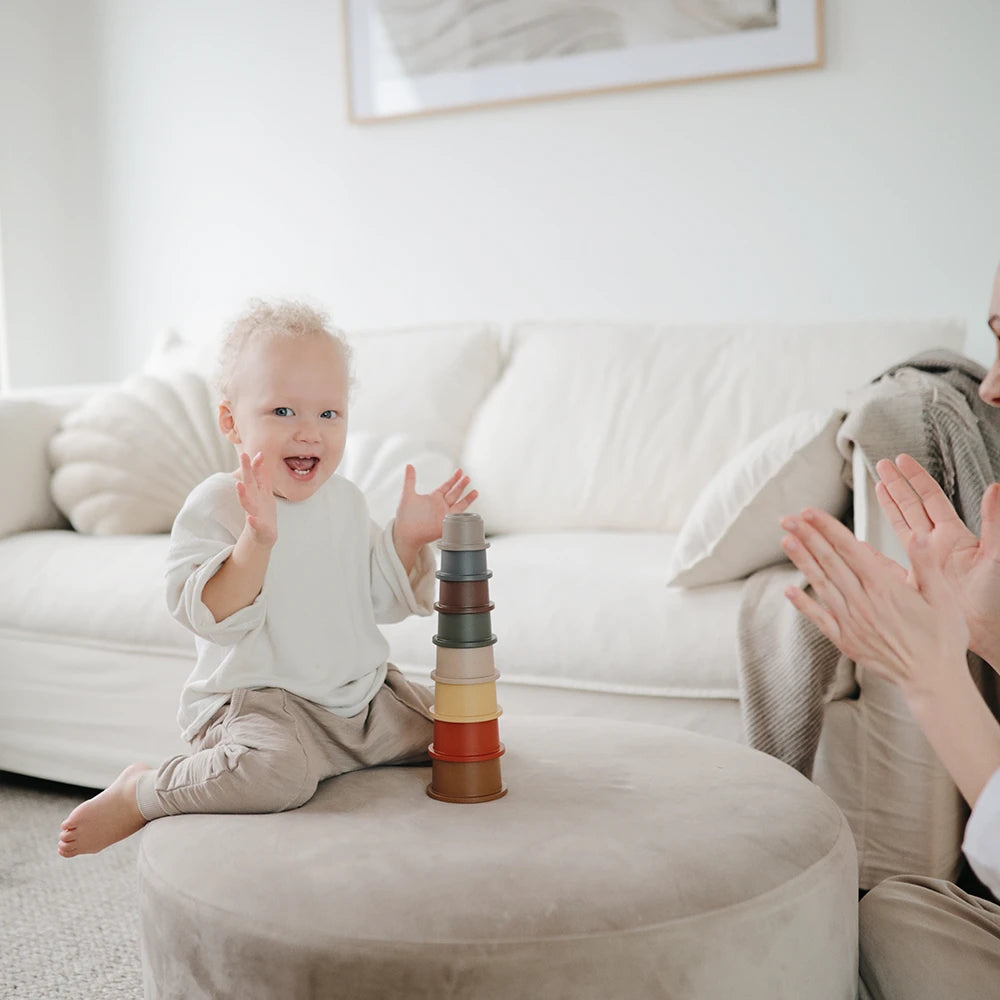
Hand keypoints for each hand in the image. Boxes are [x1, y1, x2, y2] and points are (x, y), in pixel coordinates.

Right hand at [235, 452, 276, 547]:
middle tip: (243, 455)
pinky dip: (252, 520)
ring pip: (247, 502)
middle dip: (246, 469)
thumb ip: (262, 478)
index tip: (260, 453)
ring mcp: (254, 512)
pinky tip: (250, 518)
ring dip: (242, 493)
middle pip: (249, 482)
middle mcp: (254, 500)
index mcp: (258, 492)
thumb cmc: (263, 512)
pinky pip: (254, 523)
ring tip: (239, 485)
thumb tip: (261, 460)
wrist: (263, 535)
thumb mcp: (264, 493)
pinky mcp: (257, 526)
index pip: (257, 475)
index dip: (257, 464)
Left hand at [393, 466, 477, 553]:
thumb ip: (410, 480)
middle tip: (468, 477)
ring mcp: (445, 516)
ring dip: (467, 499)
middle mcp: (441, 506)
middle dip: (461, 485)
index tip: (460, 471)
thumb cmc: (405, 516)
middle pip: (455, 493)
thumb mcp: (407, 494)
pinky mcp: (446, 526)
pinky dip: (464, 516)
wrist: (405, 533)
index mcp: (433, 498)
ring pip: (459, 506)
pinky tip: (470, 512)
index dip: (453, 478)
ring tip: (475, 491)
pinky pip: (458, 519)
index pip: (447, 486)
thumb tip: (409, 465)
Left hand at [779, 508, 969, 708]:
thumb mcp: (943, 597)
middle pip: (829, 562)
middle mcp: (863, 603)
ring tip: (785, 540)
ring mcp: (851, 622)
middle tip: (787, 518)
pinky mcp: (845, 640)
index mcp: (885, 588)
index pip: (849, 549)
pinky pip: (820, 618)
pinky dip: (803, 603)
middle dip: (807, 537)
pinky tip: (789, 590)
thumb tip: (917, 535)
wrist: (933, 680)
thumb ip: (926, 564)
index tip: (809, 512)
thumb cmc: (942, 638)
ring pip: (821, 584)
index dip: (827, 528)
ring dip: (802, 561)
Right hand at [876, 454, 999, 663]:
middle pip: (912, 506)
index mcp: (954, 535)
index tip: (902, 462)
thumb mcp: (995, 555)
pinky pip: (889, 558)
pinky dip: (875, 547)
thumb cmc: (995, 597)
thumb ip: (994, 521)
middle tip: (882, 466)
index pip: (930, 498)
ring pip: (901, 526)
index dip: (915, 478)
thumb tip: (995, 489)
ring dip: (888, 506)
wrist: (986, 630)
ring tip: (876, 488)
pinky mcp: (914, 579)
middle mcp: (937, 545)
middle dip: (897, 485)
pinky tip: (863, 541)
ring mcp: (924, 561)